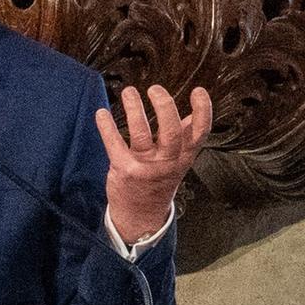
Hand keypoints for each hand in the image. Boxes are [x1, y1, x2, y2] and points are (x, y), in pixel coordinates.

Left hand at [96, 84, 210, 240]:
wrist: (141, 215)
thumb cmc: (159, 181)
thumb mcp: (179, 162)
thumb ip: (185, 139)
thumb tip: (195, 114)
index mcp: (184, 157)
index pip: (200, 132)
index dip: (203, 111)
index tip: (199, 91)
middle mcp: (168, 162)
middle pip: (171, 132)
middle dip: (164, 107)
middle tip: (155, 89)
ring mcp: (146, 167)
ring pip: (142, 134)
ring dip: (134, 110)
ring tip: (129, 92)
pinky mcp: (125, 170)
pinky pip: (115, 144)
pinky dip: (107, 127)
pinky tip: (101, 113)